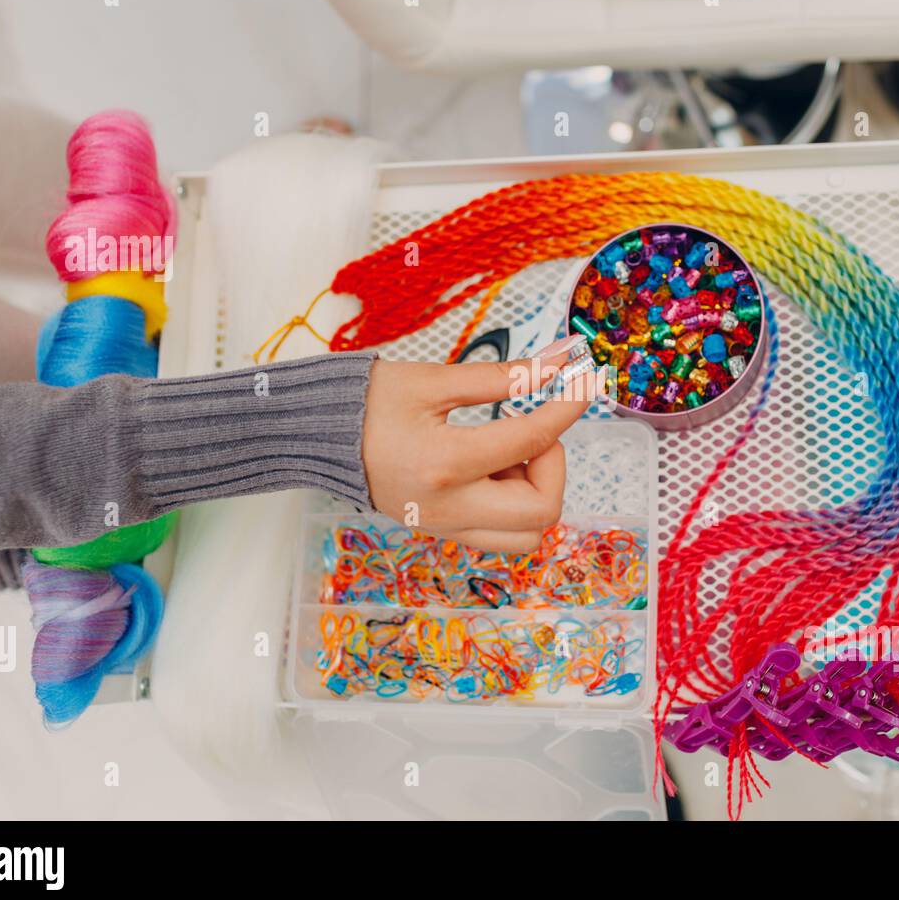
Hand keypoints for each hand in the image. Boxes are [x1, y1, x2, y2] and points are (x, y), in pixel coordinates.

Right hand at [361, 344, 600, 552]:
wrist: (313, 436)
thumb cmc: (366, 402)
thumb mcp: (433, 381)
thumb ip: (503, 377)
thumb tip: (558, 364)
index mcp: (446, 464)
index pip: (534, 441)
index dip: (570, 407)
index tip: (585, 382)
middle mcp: (449, 509)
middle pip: (544, 511)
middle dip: (553, 465)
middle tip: (530, 430)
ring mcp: (445, 528)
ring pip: (527, 535)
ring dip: (535, 491)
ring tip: (507, 452)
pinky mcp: (441, 531)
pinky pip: (500, 534)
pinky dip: (513, 503)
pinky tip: (491, 467)